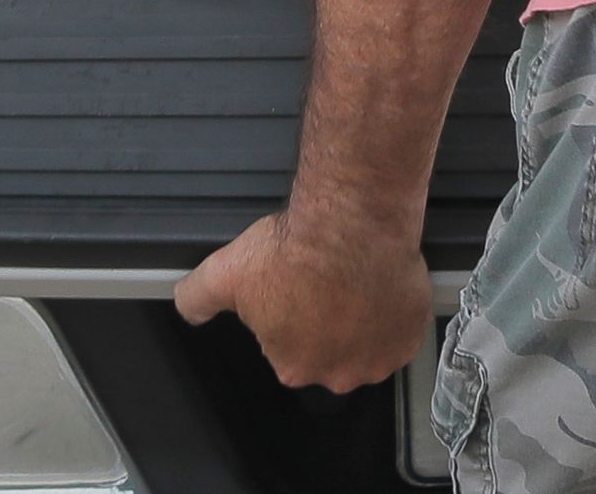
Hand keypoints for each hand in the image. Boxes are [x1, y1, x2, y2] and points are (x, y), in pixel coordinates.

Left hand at [174, 206, 436, 391]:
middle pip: (330, 351)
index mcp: (293, 366)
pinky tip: (377, 285)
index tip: (297, 287)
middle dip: (328, 323)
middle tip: (326, 281)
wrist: (350, 222)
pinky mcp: (410, 336)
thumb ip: (196, 297)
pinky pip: (401, 331)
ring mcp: (379, 358)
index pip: (288, 347)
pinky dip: (393, 313)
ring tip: (353, 280)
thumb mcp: (225, 271)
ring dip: (362, 321)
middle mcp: (338, 373)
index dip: (291, 315)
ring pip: (366, 344)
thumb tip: (186, 308)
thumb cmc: (296, 248)